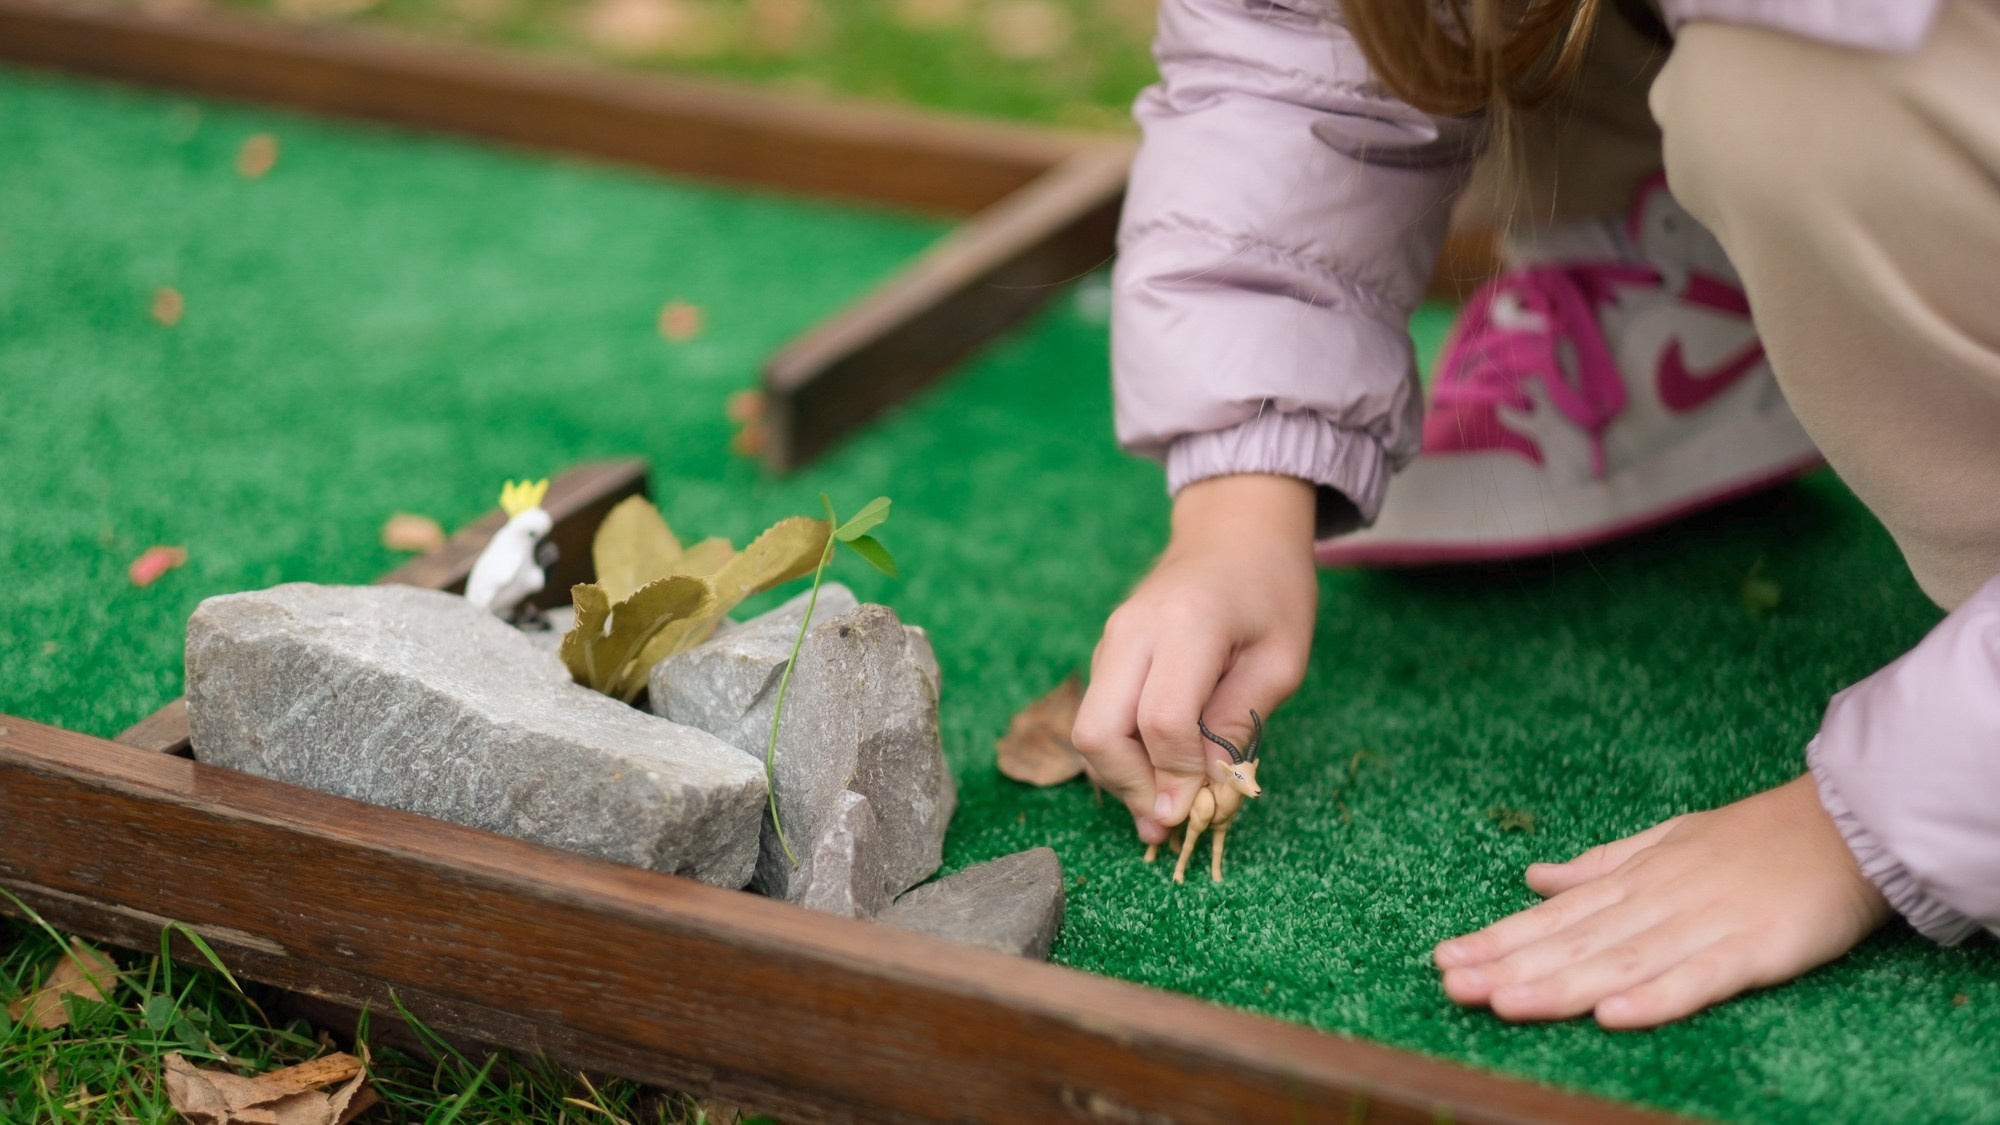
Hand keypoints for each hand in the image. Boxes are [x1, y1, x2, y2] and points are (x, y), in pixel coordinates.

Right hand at [1072, 474, 1317, 844]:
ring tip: (1164, 805)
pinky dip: (1122, 749)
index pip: (1161, 721)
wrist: (1234, 530)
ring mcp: (1110, 637)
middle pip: (1099, 730)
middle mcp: (1133, 631)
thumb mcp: (1280, 660)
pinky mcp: (1105, 649)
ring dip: (1121, 775)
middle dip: (1129, 787)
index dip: (1174, 778)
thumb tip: (1199, 792)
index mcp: (1187, 626)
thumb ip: (1236, 724)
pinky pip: (1100, 711)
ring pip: (1089, 727)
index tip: (1192, 815)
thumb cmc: (1271, 592)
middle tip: (1165, 822)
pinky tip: (1158, 767)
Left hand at [1435, 775, 1890, 1027]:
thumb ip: (1601, 866)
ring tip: (1504, 1003)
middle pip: (1572, 943)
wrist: (1847, 825)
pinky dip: (1655, 997)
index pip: (1554, 918)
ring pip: (1618, 962)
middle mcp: (1657, 902)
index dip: (1498, 940)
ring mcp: (1702, 925)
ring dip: (1559, 984)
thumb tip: (1534, 878)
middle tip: (1451, 986)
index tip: (1445, 960)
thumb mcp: (1667, 842)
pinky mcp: (1753, 949)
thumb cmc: (1754, 840)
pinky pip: (1697, 978)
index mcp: (1635, 880)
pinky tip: (1612, 1015)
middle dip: (1508, 966)